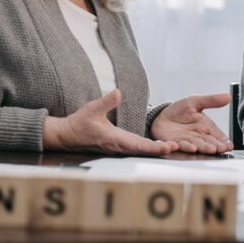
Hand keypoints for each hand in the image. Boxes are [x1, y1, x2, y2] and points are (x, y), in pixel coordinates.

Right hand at [43, 89, 177, 155]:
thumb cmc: (79, 122)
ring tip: (172, 147)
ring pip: (140, 150)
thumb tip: (119, 91)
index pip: (138, 145)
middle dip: (159, 149)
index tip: (166, 146)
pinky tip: (157, 146)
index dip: (153, 147)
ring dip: (155, 149)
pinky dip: (147, 148)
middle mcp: (118, 146)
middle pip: (143, 150)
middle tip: (176, 147)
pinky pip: (135, 148)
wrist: (67, 135)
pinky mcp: (118, 145)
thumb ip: (106, 101)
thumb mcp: (91, 109)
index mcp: (114, 139)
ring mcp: (118, 147)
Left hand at [151, 93, 233, 153]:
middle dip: (217, 146)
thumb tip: (228, 96)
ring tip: (211, 149)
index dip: (224, 141)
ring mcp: (188, 141)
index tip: (229, 145)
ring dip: (205, 148)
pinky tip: (192, 148)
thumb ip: (211, 100)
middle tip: (222, 149)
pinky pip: (182, 145)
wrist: (160, 117)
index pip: (218, 136)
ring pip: (198, 145)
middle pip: (210, 143)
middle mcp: (199, 136)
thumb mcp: (195, 101)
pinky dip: (187, 147)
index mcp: (206, 127)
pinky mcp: (176, 143)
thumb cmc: (179, 110)